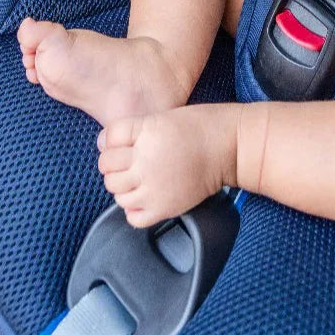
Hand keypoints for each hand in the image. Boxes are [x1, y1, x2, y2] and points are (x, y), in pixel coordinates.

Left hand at [97, 105, 238, 227]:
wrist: (228, 148)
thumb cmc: (200, 127)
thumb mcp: (162, 117)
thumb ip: (133, 130)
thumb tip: (106, 144)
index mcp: (146, 134)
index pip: (107, 140)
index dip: (110, 141)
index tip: (119, 144)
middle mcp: (145, 162)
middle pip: (107, 168)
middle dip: (113, 164)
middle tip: (128, 162)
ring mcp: (154, 188)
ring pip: (116, 193)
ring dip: (122, 186)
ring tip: (137, 179)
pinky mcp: (164, 208)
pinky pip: (133, 217)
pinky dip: (134, 209)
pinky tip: (144, 196)